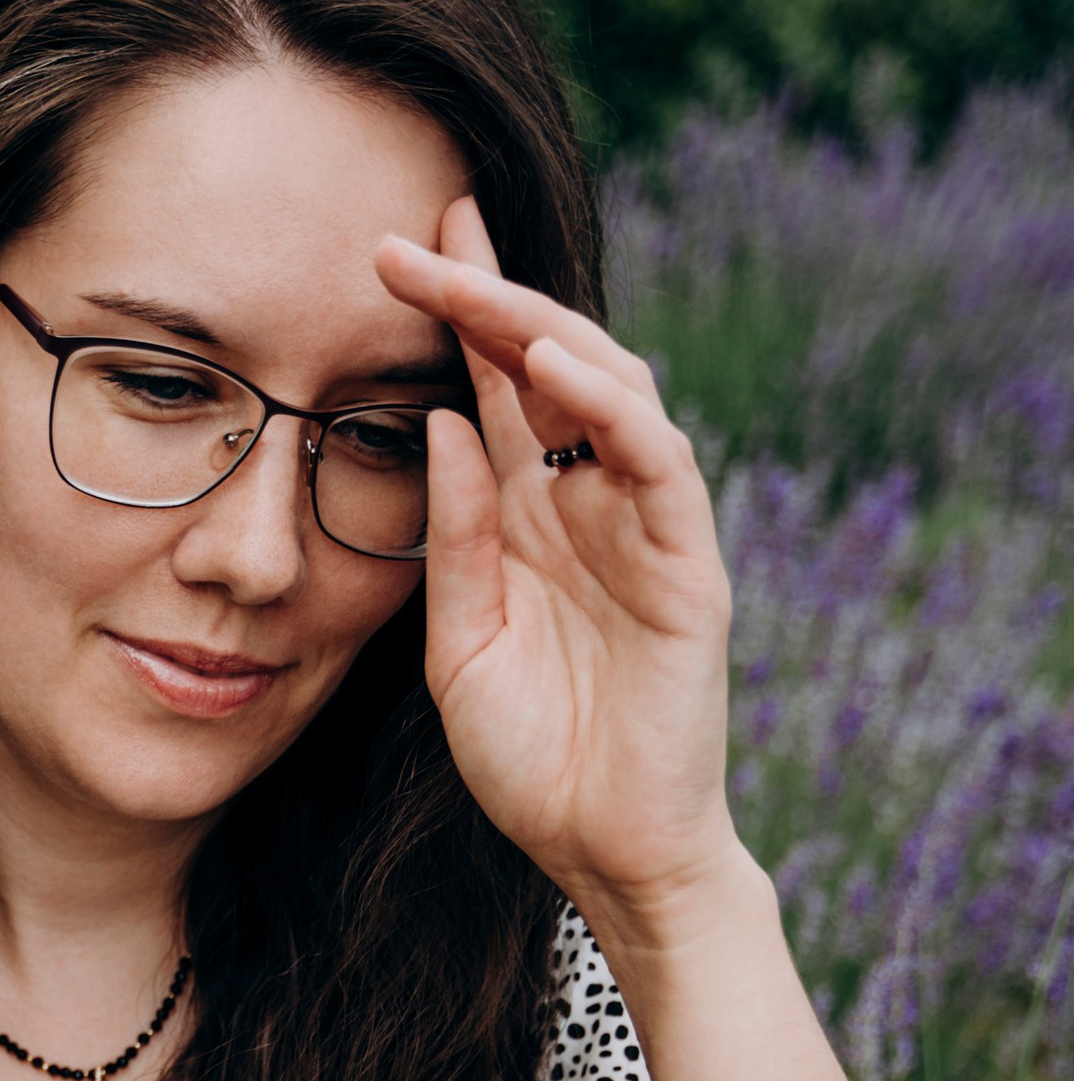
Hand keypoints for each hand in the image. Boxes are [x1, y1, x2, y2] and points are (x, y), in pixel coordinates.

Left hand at [374, 198, 744, 938]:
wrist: (603, 852)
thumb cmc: (532, 760)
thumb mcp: (457, 644)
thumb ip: (451, 539)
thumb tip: (438, 421)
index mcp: (528, 520)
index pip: (495, 391)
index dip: (454, 316)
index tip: (392, 250)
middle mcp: (588, 506)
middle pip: (548, 367)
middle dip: (489, 293)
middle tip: (422, 227)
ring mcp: (644, 528)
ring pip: (609, 391)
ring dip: (545, 328)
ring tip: (477, 281)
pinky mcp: (688, 564)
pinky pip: (656, 460)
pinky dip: (610, 406)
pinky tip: (555, 364)